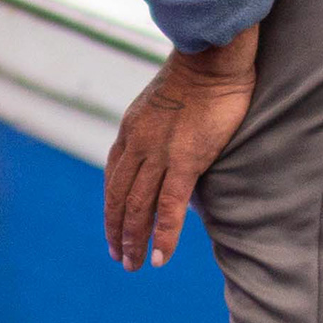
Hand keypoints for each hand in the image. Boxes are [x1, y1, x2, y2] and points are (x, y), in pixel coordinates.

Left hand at [106, 27, 255, 268]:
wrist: (211, 57)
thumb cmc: (198, 75)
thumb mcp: (164, 102)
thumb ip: (158, 127)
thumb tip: (167, 146)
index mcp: (131, 130)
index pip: (113, 176)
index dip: (110, 206)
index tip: (113, 227)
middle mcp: (138, 145)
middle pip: (119, 197)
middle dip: (116, 230)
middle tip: (119, 257)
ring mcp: (159, 154)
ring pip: (137, 206)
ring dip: (133, 239)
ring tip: (133, 264)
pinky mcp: (186, 161)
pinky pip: (169, 207)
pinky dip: (163, 235)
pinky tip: (159, 257)